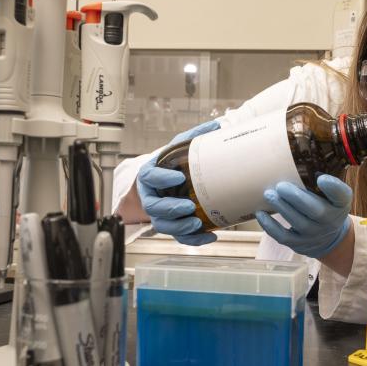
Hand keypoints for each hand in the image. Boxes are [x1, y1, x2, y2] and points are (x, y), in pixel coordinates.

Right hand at [136, 121, 219, 245]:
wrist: (164, 181)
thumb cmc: (169, 165)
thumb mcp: (178, 149)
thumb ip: (193, 138)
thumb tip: (216, 126)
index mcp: (150, 176)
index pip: (150, 177)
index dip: (162, 178)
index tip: (178, 177)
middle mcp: (151, 197)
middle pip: (154, 208)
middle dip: (170, 209)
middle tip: (188, 207)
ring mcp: (159, 214)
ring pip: (163, 226)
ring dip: (180, 228)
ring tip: (196, 224)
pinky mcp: (171, 225)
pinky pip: (179, 237)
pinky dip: (194, 239)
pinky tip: (210, 236)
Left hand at [255, 174, 352, 258]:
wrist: (328, 237)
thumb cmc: (327, 206)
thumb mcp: (334, 194)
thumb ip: (324, 180)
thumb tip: (299, 162)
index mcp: (340, 204)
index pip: (342, 196)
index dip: (333, 187)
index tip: (321, 178)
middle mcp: (330, 221)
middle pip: (316, 211)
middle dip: (296, 198)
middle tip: (281, 186)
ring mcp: (314, 234)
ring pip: (298, 223)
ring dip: (282, 208)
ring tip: (269, 194)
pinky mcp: (299, 243)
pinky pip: (283, 237)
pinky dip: (270, 226)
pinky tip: (260, 213)